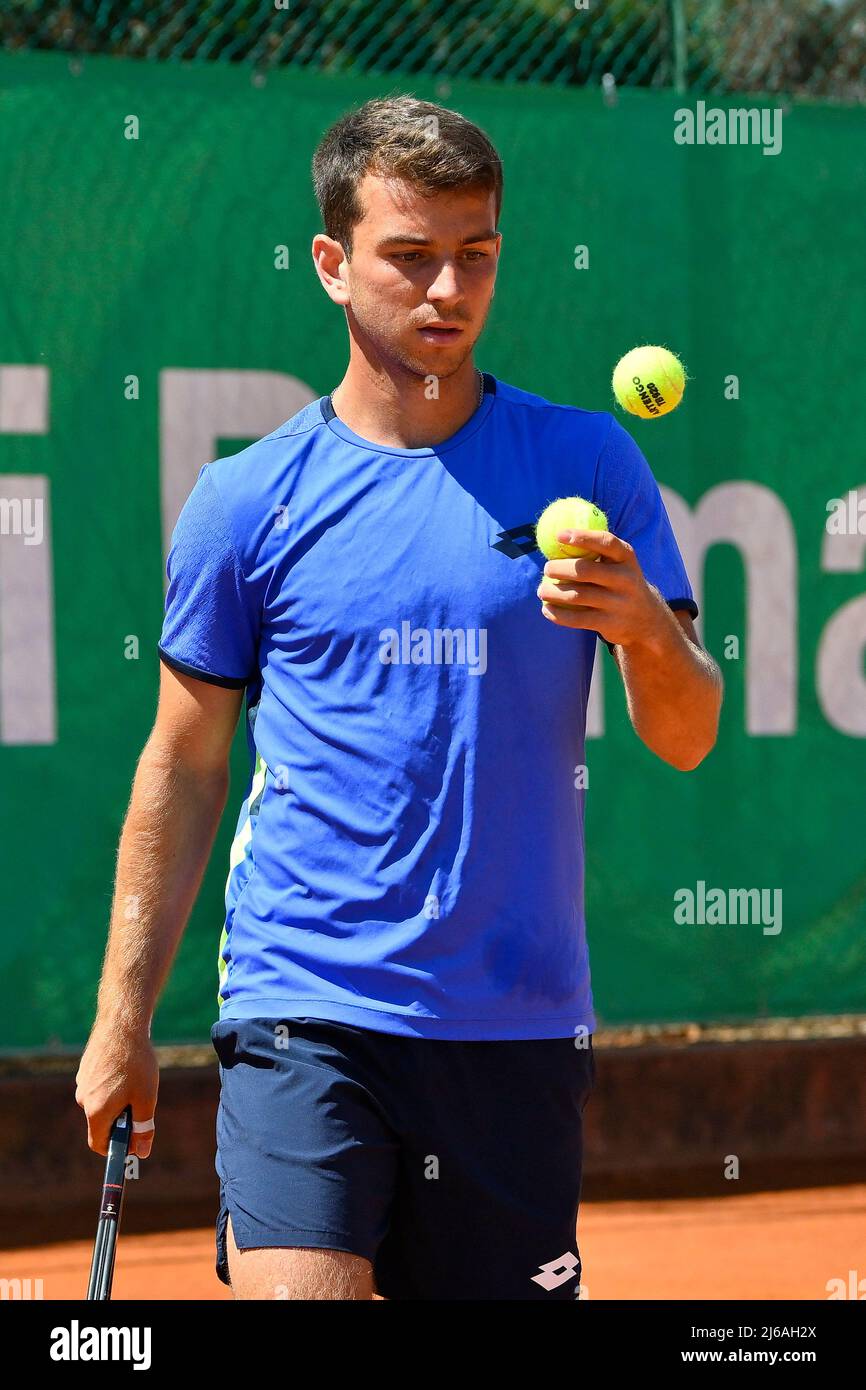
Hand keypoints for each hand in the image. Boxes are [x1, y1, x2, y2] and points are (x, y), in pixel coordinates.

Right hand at [75, 1018, 158, 1158]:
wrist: (122, 1024)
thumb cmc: (136, 1063)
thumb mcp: (146, 1098)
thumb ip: (143, 1128)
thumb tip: (141, 1153)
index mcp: (96, 1112)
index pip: (99, 1145)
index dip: (116, 1149)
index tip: (133, 1142)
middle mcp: (83, 1100)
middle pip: (101, 1123)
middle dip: (121, 1119)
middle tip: (140, 1102)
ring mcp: (82, 1083)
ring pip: (101, 1103)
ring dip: (117, 1100)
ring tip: (134, 1080)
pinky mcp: (84, 1069)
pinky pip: (99, 1086)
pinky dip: (111, 1085)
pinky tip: (125, 1068)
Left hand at [535, 527, 668, 648]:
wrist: (644, 618)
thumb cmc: (619, 582)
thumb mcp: (618, 563)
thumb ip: (595, 551)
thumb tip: (555, 538)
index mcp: (626, 557)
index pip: (605, 542)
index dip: (582, 537)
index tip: (559, 535)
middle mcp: (625, 579)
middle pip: (584, 571)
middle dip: (559, 568)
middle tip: (547, 568)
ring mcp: (618, 603)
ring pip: (576, 596)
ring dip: (552, 592)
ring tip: (541, 590)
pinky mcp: (609, 623)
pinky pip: (576, 619)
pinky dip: (557, 614)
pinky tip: (546, 609)